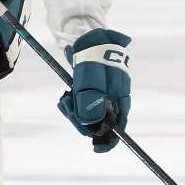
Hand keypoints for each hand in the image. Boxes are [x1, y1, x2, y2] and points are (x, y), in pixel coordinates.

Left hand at [56, 28, 131, 152]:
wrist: (88, 36)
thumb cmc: (93, 57)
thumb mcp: (91, 79)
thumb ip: (90, 101)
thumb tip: (90, 124)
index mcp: (119, 99)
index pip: (119, 127)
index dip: (108, 140)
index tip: (97, 148)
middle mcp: (113, 100)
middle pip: (100, 124)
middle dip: (82, 122)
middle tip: (67, 107)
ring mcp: (103, 96)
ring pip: (89, 116)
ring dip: (74, 112)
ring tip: (64, 100)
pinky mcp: (92, 91)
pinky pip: (82, 106)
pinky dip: (73, 105)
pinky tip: (65, 98)